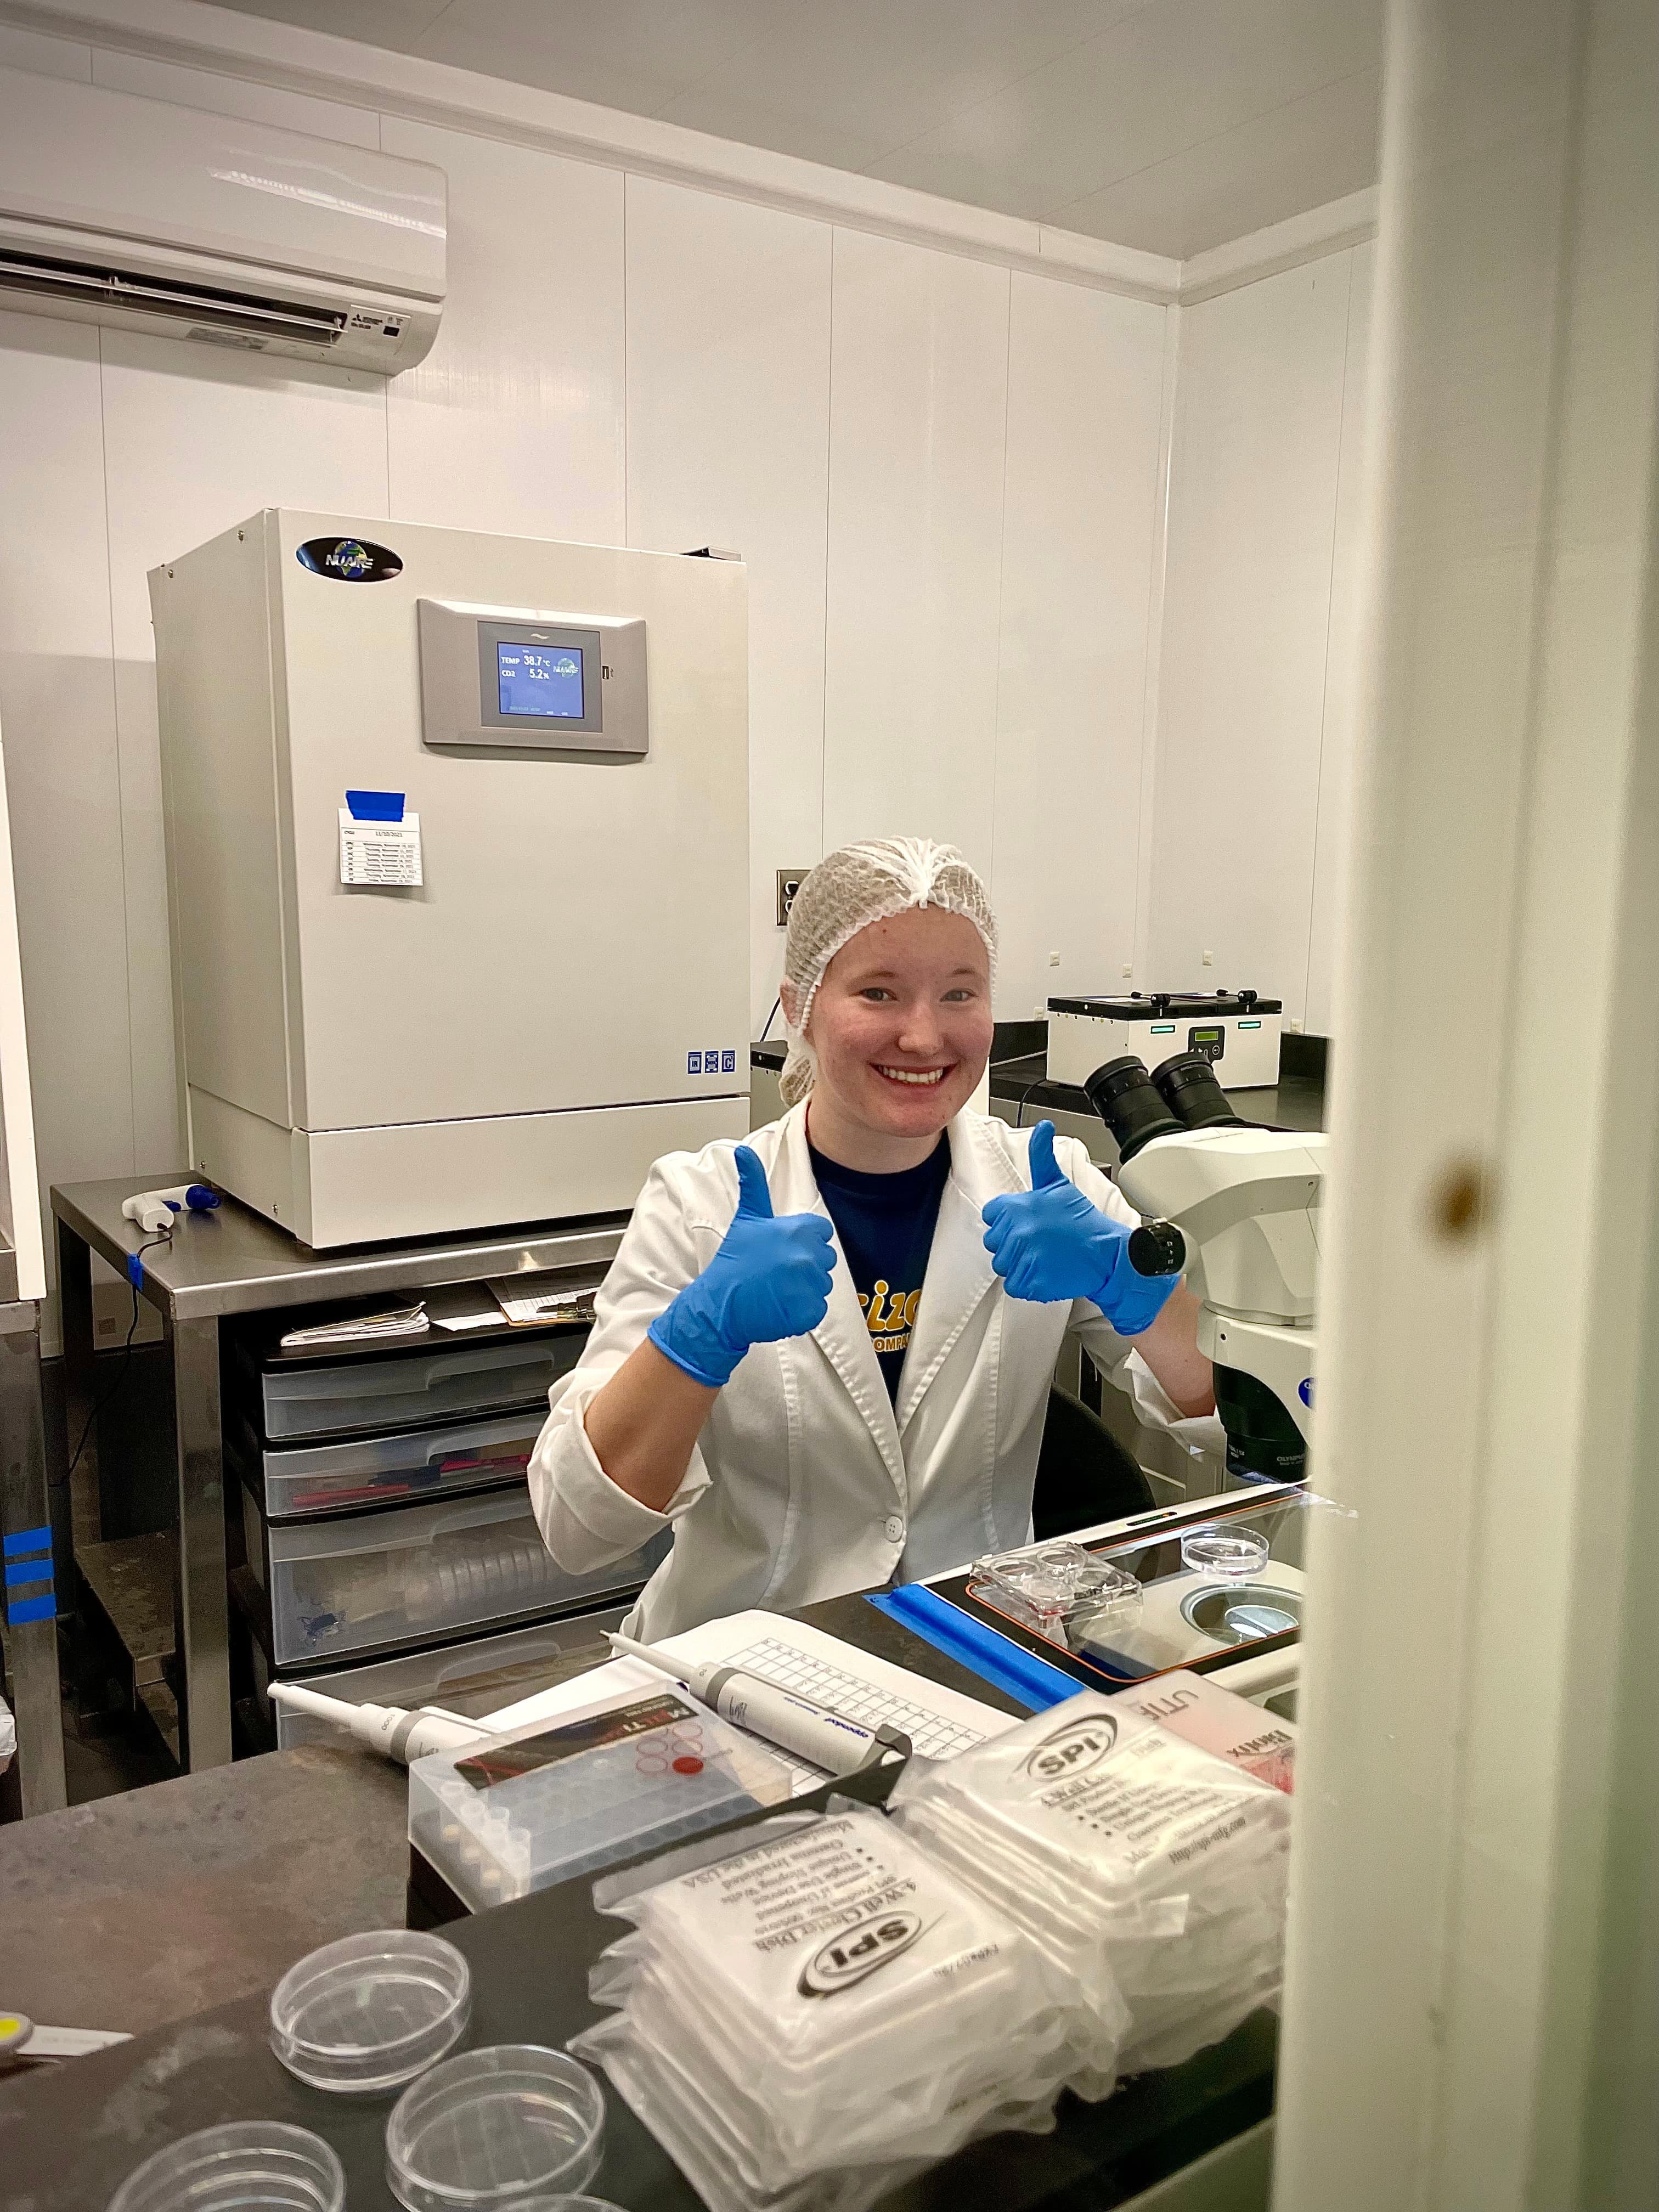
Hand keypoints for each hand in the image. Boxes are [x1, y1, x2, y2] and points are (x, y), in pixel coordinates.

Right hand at [648, 1146, 834, 1386]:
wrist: (720, 1306)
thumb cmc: (733, 1262)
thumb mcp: (746, 1219)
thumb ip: (753, 1183)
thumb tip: (743, 1150)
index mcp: (797, 1230)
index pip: (822, 1232)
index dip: (805, 1241)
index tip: (785, 1250)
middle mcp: (807, 1255)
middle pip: (824, 1259)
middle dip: (805, 1265)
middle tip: (777, 1273)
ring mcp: (810, 1285)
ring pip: (822, 1285)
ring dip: (804, 1289)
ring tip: (777, 1290)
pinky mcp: (810, 1311)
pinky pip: (818, 1309)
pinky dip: (802, 1312)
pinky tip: (780, 1307)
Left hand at [982, 1121, 1178, 1336]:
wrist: (1107, 1254)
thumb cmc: (1083, 1221)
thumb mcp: (1058, 1184)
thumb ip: (1041, 1156)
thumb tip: (1042, 1127)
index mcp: (1018, 1207)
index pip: (992, 1216)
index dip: (1008, 1221)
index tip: (1028, 1224)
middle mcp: (1018, 1232)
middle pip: (995, 1243)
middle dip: (1014, 1245)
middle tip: (1040, 1242)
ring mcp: (1025, 1258)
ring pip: (1004, 1266)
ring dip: (1022, 1265)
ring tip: (1045, 1257)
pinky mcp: (1033, 1282)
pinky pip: (1016, 1286)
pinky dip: (1029, 1284)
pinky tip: (1046, 1272)